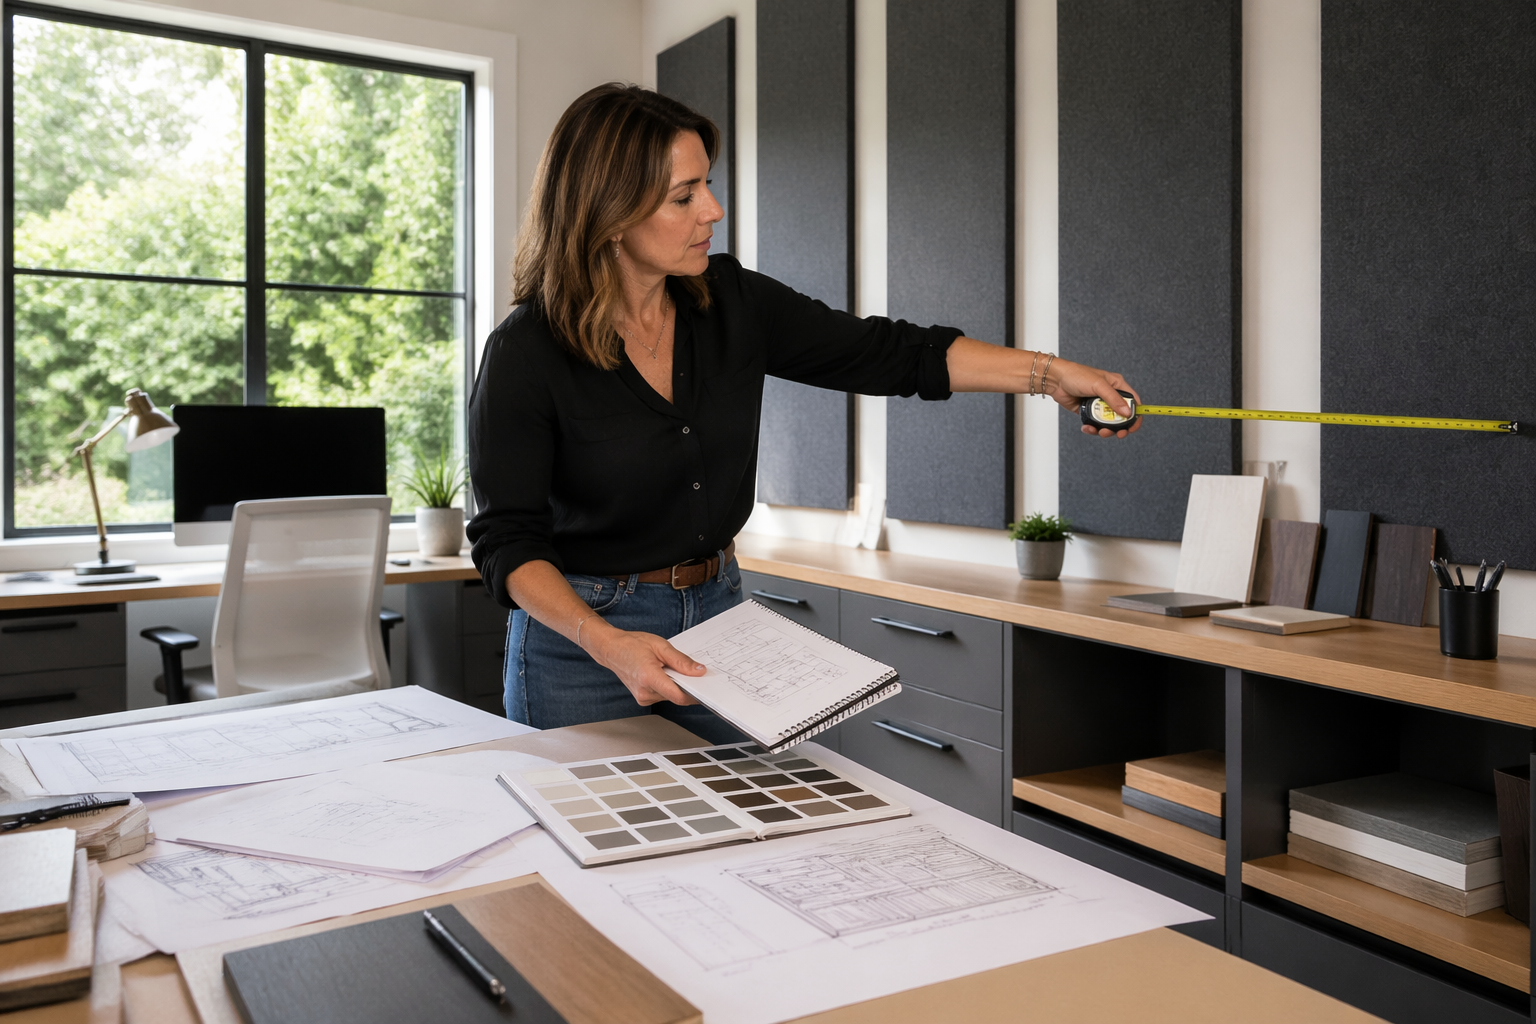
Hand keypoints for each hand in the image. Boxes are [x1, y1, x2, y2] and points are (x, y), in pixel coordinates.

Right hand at [583, 621, 703, 706]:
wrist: (611, 649)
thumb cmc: (632, 644)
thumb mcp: (660, 646)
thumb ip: (681, 661)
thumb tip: (699, 671)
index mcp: (649, 677)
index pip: (678, 696)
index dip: (695, 694)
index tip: (706, 687)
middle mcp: (645, 692)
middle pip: (676, 696)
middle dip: (688, 686)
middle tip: (694, 673)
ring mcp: (643, 697)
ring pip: (671, 697)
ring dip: (677, 686)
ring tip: (672, 668)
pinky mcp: (643, 698)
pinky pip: (663, 695)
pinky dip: (669, 686)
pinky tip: (665, 673)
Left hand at [1042, 358, 1142, 438]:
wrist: (1056, 381)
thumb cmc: (1076, 375)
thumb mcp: (1098, 385)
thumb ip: (1113, 399)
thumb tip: (1127, 413)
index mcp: (1117, 385)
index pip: (1133, 401)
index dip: (1136, 415)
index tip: (1133, 427)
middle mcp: (1110, 396)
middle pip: (1122, 416)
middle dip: (1120, 427)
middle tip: (1117, 434)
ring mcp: (1099, 405)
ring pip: (1109, 423)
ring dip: (1106, 430)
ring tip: (1099, 431)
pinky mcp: (1089, 412)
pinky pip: (1095, 424)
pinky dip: (1093, 429)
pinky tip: (1087, 428)